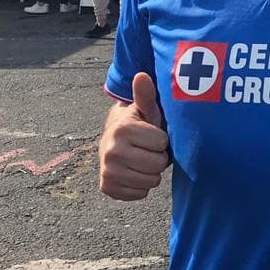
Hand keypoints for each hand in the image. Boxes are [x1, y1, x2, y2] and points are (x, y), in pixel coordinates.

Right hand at [99, 72, 170, 200]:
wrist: (113, 142)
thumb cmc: (137, 124)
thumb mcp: (144, 109)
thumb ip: (145, 95)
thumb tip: (142, 76)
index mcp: (122, 130)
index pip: (162, 143)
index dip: (161, 140)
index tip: (151, 135)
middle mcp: (110, 151)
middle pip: (158, 165)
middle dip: (158, 157)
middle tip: (147, 149)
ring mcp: (107, 171)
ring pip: (151, 181)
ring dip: (151, 172)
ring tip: (141, 159)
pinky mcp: (107, 187)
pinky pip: (140, 194)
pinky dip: (141, 186)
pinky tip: (134, 172)